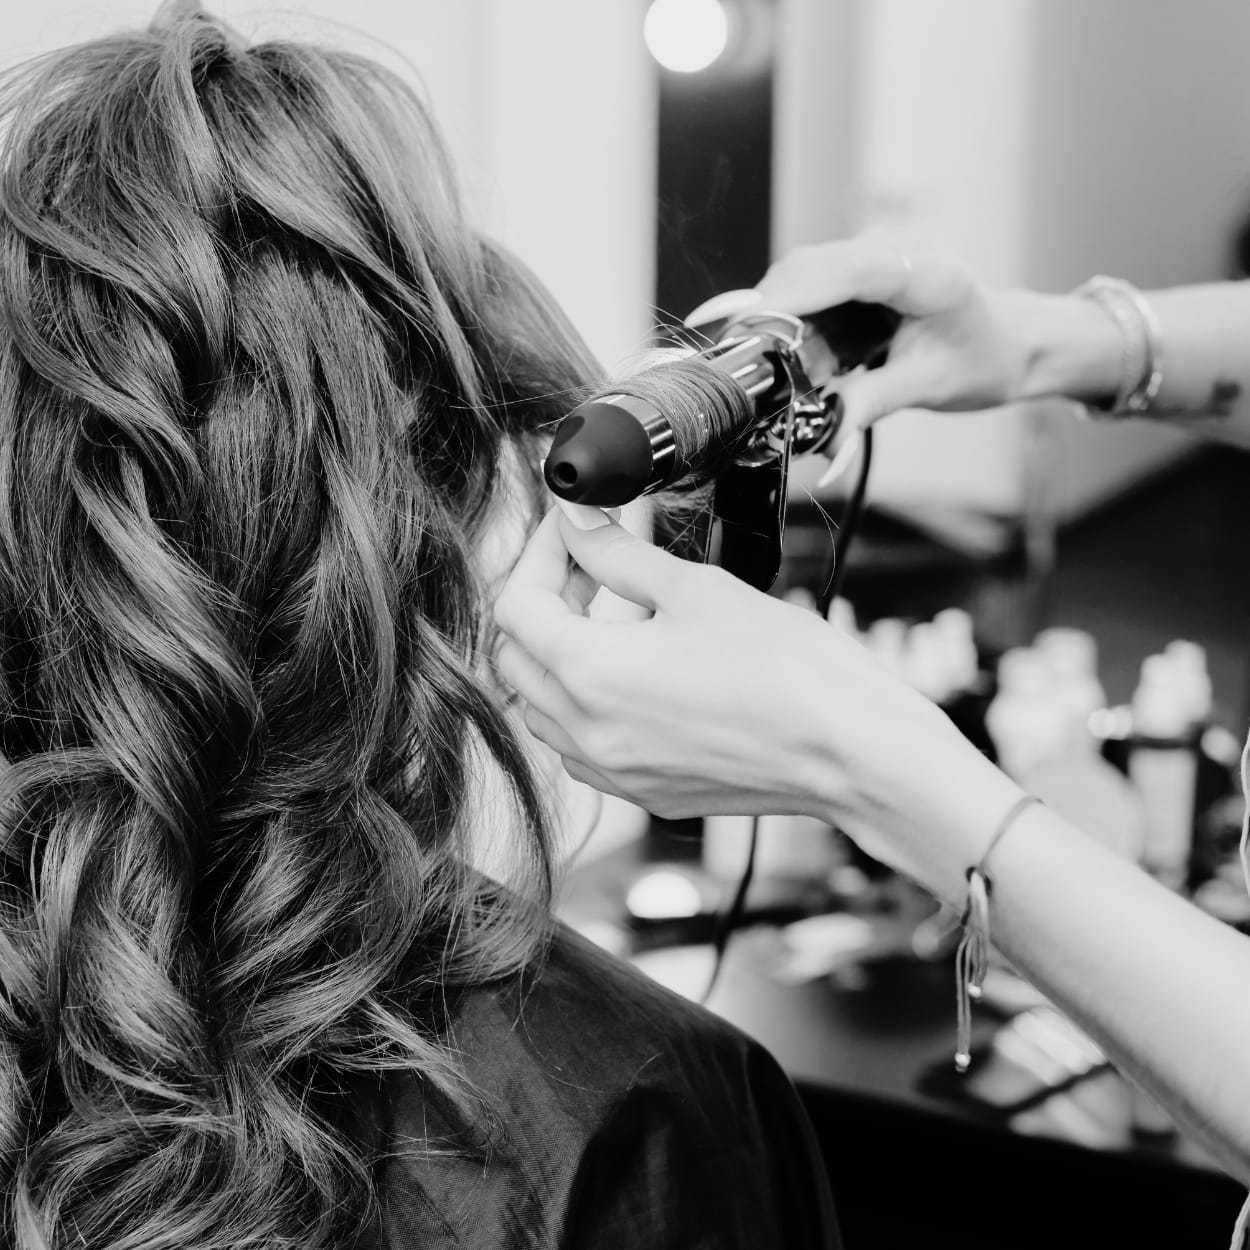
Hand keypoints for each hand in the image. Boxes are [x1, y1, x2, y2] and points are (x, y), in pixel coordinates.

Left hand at [492, 508, 1020, 901]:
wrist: (852, 752)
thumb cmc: (790, 670)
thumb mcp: (696, 589)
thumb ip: (619, 554)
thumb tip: (577, 521)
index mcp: (590, 675)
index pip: (516, 606)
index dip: (538, 554)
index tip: (572, 529)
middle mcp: (587, 734)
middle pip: (516, 659)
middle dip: (541, 602)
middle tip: (588, 565)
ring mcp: (613, 773)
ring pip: (541, 708)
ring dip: (558, 655)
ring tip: (616, 615)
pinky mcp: (644, 792)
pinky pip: (581, 746)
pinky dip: (586, 703)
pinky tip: (636, 672)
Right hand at [753, 231, 1041, 433]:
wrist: (1008, 343)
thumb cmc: (982, 358)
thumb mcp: (929, 387)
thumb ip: (868, 405)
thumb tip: (822, 443)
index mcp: (923, 271)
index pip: (841, 272)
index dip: (785, 295)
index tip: (735, 322)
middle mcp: (890, 253)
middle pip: (804, 273)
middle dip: (768, 322)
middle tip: (749, 376)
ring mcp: (867, 262)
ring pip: (798, 288)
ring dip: (784, 338)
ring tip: (812, 380)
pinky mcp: (851, 280)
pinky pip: (807, 303)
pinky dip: (797, 340)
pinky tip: (820, 370)